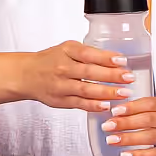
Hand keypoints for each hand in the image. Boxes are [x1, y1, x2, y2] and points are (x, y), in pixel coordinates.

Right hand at [20, 40, 135, 112]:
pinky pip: (79, 104)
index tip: (122, 60)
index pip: (88, 54)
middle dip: (111, 76)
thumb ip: (89, 53)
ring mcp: (61, 85)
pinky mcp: (60, 100)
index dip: (106, 58)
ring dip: (106, 92)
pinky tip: (106, 106)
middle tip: (128, 78)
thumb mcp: (68, 49)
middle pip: (89, 72)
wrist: (26, 75)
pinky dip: (93, 106)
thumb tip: (115, 59)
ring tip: (123, 93)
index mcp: (67, 51)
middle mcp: (63, 68)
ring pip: (86, 90)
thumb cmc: (50, 60)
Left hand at [99, 95, 155, 155]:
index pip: (148, 103)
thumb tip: (120, 111)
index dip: (129, 107)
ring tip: (111, 140)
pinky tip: (126, 155)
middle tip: (107, 126)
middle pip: (147, 119)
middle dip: (124, 123)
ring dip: (128, 138)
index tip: (113, 110)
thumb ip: (151, 108)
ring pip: (149, 136)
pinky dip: (139, 155)